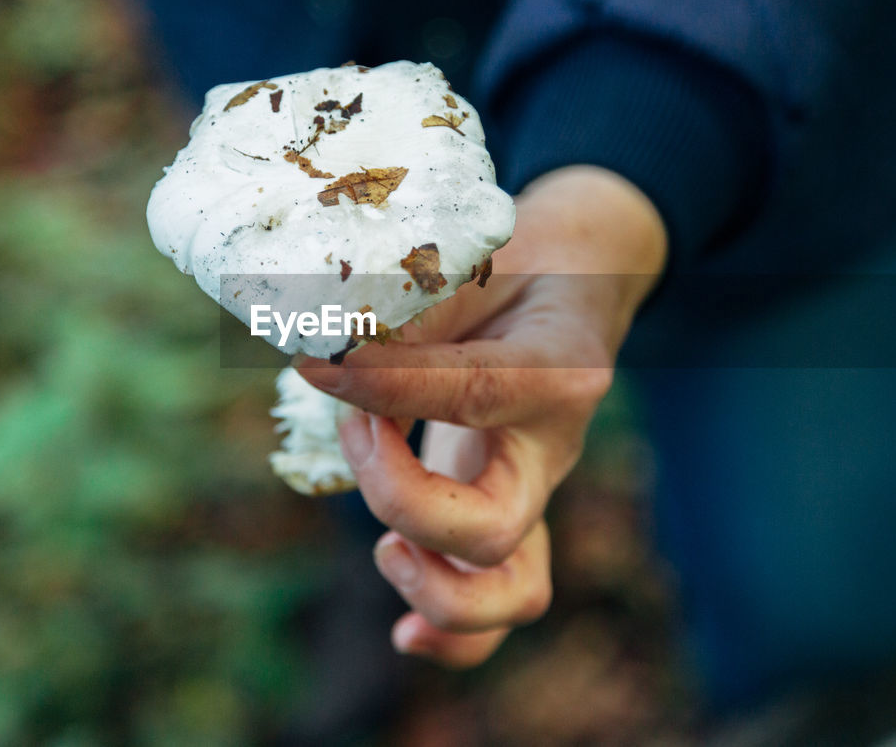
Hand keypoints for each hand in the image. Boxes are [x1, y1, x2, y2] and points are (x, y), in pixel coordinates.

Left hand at [295, 165, 667, 666]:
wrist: (576, 282)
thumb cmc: (516, 262)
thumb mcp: (473, 259)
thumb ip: (411, 309)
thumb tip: (323, 349)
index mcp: (558, 371)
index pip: (474, 394)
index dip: (387, 389)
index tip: (318, 364)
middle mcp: (554, 447)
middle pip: (490, 527)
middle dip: (397, 496)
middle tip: (353, 427)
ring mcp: (538, 491)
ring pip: (514, 592)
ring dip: (430, 584)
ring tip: (382, 544)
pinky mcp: (516, 515)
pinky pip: (501, 605)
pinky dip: (454, 635)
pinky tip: (403, 637)